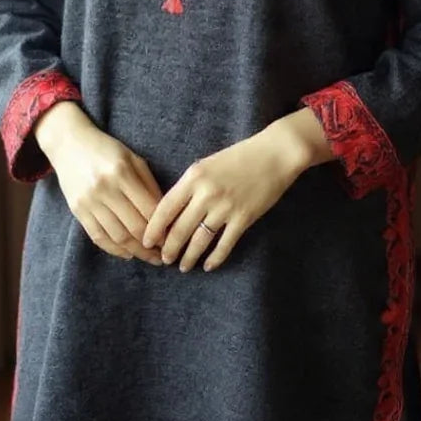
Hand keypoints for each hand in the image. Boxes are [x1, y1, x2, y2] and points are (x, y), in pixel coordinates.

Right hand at [43, 109, 165, 266]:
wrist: (69, 144)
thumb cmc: (106, 149)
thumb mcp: (132, 158)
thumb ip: (149, 184)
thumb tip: (165, 214)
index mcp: (123, 172)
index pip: (149, 209)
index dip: (163, 228)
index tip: (173, 238)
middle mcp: (105, 188)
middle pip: (134, 227)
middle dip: (152, 246)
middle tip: (164, 255)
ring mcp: (89, 201)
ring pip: (117, 236)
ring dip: (136, 252)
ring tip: (149, 257)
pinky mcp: (77, 210)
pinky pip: (98, 237)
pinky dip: (114, 249)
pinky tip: (127, 253)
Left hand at [141, 129, 301, 273]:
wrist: (274, 154)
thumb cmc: (239, 156)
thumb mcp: (207, 164)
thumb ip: (190, 185)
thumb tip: (173, 211)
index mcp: (193, 177)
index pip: (165, 207)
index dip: (154, 228)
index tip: (147, 241)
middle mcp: (206, 193)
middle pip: (180, 228)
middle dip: (169, 248)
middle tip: (164, 259)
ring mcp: (225, 207)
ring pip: (199, 240)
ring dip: (188, 257)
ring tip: (183, 266)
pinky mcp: (243, 218)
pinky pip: (224, 244)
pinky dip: (215, 258)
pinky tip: (208, 265)